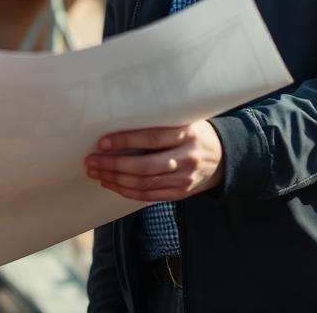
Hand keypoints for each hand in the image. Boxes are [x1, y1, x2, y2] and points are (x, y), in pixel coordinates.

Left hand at [84, 121, 224, 201]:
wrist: (225, 158)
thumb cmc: (196, 133)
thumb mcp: (185, 121)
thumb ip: (160, 124)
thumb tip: (120, 120)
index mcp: (187, 134)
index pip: (151, 138)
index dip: (125, 141)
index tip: (102, 142)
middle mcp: (186, 158)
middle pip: (145, 166)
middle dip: (114, 165)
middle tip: (91, 161)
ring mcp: (184, 179)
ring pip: (145, 184)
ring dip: (116, 180)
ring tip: (96, 173)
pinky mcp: (180, 193)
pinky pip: (149, 196)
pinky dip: (127, 191)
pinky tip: (112, 184)